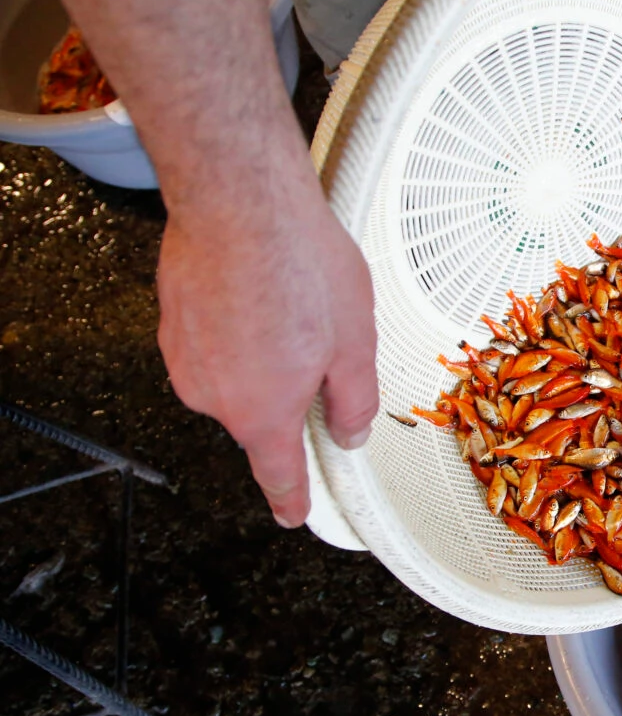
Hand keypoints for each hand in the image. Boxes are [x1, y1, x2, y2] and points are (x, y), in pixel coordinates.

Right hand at [156, 155, 377, 527]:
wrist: (238, 202)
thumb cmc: (299, 266)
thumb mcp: (356, 344)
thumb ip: (354, 401)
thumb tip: (351, 432)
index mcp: (262, 414)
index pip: (278, 475)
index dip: (291, 498)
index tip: (294, 513)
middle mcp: (213, 397)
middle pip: (262, 415)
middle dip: (291, 388)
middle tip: (319, 337)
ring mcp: (184, 359)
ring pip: (237, 374)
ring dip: (264, 351)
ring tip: (291, 302)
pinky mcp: (170, 323)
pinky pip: (214, 342)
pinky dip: (238, 326)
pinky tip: (260, 289)